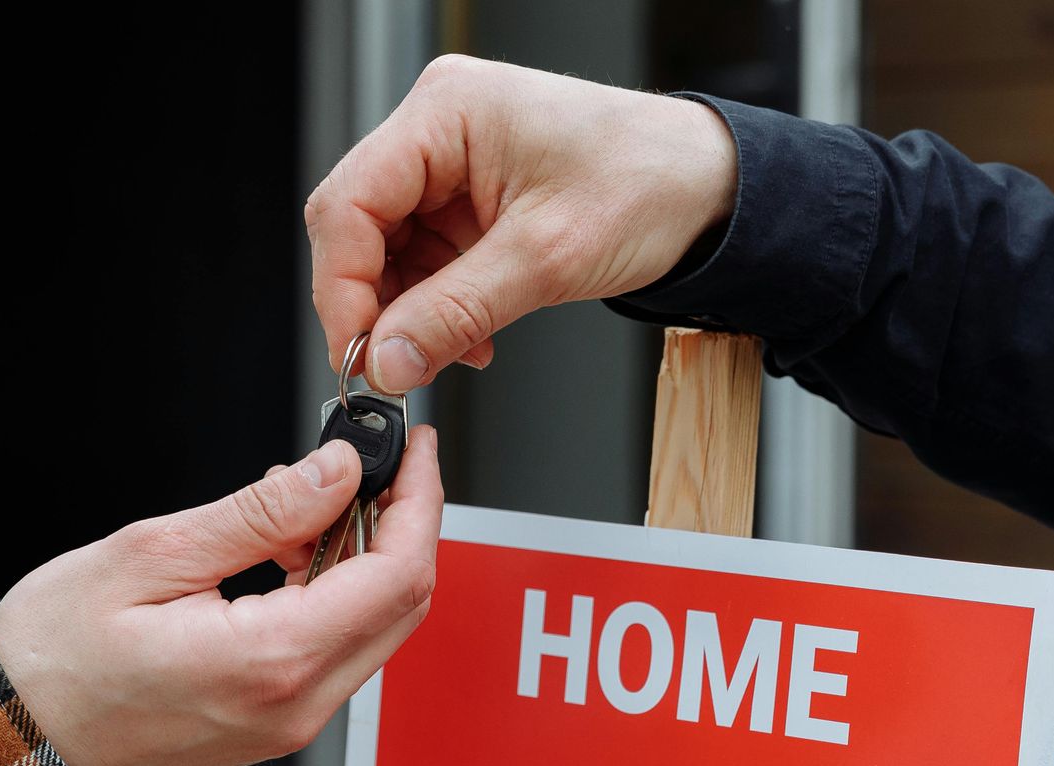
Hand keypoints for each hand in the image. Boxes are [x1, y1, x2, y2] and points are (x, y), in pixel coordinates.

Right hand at [0, 428, 441, 765]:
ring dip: (369, 557)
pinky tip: (294, 551)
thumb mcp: (149, 557)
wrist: (12, 742)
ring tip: (316, 500)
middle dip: (405, 524)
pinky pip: (341, 649)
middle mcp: (298, 703)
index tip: (414, 449)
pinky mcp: (280, 720)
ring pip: (378, 627)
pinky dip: (339, 591)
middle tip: (381, 461)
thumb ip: (257, 515)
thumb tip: (335, 472)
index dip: (418, 503)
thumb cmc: (52, 659)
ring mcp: (293, 720)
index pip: (396, 576)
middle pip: (404, 605)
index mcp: (271, 661)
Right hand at [305, 55, 737, 391]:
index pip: (349, 203)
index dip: (342, 286)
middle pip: (361, 226)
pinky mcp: (473, 197)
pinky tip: (469, 336)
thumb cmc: (649, 183)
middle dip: (378, 304)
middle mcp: (441, 128)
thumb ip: (455, 311)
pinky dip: (440, 305)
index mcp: (446, 112)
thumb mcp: (546, 259)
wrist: (710, 189)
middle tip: (396, 366)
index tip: (359, 352)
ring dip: (412, 312)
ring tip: (452, 351)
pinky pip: (429, 258)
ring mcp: (455, 163)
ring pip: (391, 250)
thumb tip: (386, 358)